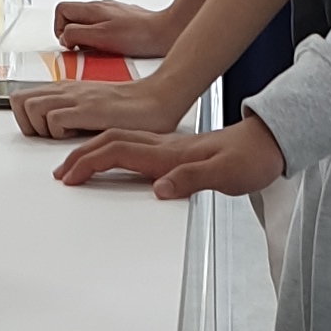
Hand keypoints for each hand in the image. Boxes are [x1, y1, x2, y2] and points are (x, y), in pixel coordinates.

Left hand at [17, 66, 195, 143]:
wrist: (158, 98)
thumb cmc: (132, 106)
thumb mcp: (94, 106)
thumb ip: (75, 113)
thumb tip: (58, 128)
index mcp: (66, 89)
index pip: (22, 97)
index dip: (25, 118)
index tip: (41, 132)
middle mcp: (66, 90)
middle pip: (18, 100)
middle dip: (26, 123)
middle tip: (47, 136)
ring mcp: (76, 97)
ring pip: (30, 107)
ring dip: (40, 127)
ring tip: (61, 136)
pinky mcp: (87, 108)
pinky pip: (54, 120)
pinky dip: (58, 133)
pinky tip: (76, 135)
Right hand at [52, 0, 174, 57]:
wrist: (167, 33)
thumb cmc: (140, 35)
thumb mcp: (101, 37)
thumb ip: (77, 34)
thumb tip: (65, 37)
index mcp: (93, 8)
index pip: (62, 10)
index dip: (58, 28)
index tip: (67, 43)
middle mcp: (102, 7)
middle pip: (74, 17)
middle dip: (72, 34)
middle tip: (79, 49)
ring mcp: (114, 13)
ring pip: (89, 24)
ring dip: (88, 38)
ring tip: (96, 51)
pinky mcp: (125, 22)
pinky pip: (105, 29)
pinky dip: (103, 40)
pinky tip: (112, 51)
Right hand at [53, 113, 285, 200]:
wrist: (269, 143)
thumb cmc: (251, 159)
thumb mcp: (226, 175)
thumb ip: (192, 180)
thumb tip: (160, 189)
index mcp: (170, 153)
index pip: (119, 153)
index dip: (90, 163)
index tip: (70, 177)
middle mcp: (165, 147)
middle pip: (111, 143)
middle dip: (80, 156)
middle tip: (61, 173)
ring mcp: (168, 146)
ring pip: (119, 141)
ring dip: (92, 151)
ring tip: (75, 165)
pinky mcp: (174, 151)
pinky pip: (132, 146)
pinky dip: (111, 151)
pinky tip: (111, 159)